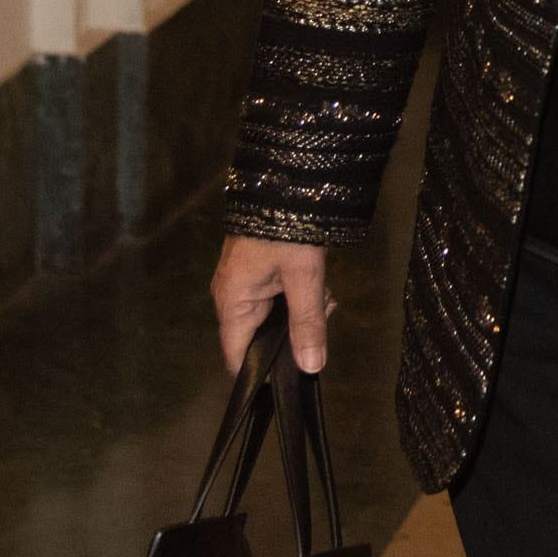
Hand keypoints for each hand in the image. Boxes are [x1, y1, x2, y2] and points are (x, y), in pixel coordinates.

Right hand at [211, 236, 333, 373]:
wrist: (288, 179)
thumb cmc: (289, 228)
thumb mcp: (304, 278)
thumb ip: (307, 323)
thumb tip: (310, 367)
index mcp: (232, 301)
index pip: (237, 357)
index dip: (262, 373)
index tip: (293, 376)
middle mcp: (232, 295)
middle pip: (261, 336)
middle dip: (295, 334)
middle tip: (323, 316)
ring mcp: (246, 281)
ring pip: (275, 316)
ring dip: (303, 311)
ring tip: (326, 295)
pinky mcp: (261, 270)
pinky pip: (280, 296)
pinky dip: (301, 294)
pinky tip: (321, 284)